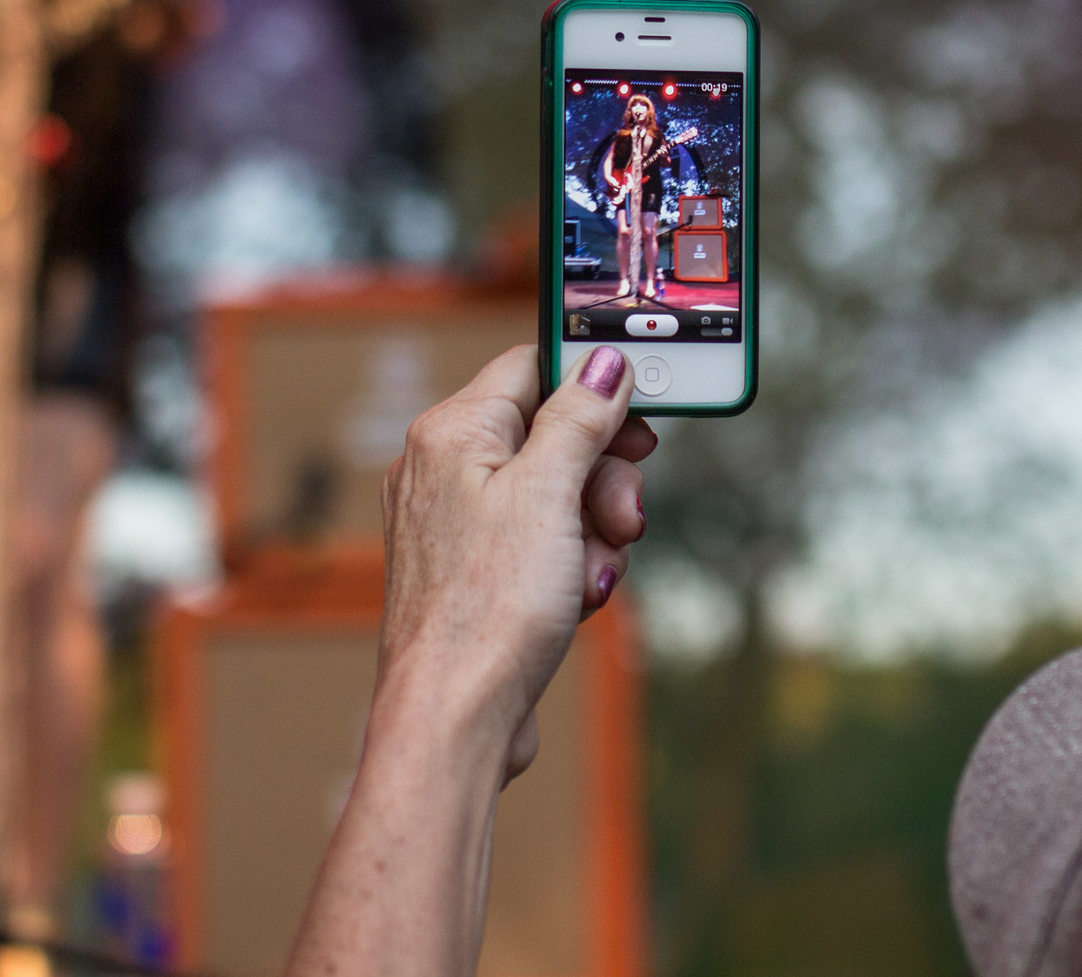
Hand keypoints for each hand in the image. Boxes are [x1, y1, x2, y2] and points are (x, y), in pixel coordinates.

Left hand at [375, 345, 654, 779]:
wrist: (455, 719)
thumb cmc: (489, 609)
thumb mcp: (549, 494)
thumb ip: (578, 416)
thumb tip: (603, 360)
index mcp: (451, 432)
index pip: (533, 368)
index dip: (593, 388)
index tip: (638, 422)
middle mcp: (443, 469)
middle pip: (552, 434)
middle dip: (602, 478)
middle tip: (622, 517)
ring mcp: (456, 522)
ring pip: (555, 494)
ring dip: (593, 531)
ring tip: (593, 574)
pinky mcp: (473, 570)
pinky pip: (539, 541)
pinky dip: (569, 564)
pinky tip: (576, 598)